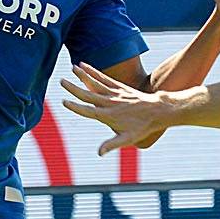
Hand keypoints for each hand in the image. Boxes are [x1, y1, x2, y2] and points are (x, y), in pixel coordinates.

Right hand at [59, 63, 175, 154]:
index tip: (64, 101)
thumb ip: (112, 144)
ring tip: (72, 68)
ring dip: (83, 75)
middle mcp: (110, 103)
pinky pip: (104, 78)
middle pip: (88, 94)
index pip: (88, 110)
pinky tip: (85, 66)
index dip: (75, 106)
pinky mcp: (120, 87)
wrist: (158, 111)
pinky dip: (94, 72)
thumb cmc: (143, 127)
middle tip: (61, 81)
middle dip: (74, 88)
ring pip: (95, 83)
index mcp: (108, 116)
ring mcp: (115, 93)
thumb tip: (99, 153)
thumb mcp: (128, 139)